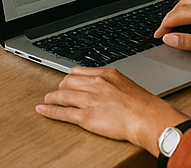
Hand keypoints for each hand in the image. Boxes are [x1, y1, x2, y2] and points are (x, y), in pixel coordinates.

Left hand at [36, 66, 183, 150]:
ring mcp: (88, 100)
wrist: (147, 118)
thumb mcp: (125, 83)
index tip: (66, 79)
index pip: (78, 71)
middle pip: (68, 81)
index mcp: (104, 74)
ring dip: (52, 97)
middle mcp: (94, 84)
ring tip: (47, 99)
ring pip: (62, 95)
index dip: (70, 77)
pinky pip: (63, 113)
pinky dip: (50, 111)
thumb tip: (105, 86)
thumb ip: (111, 83)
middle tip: (58, 91)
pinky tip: (43, 109)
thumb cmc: (142, 104)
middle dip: (61, 87)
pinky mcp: (86, 117)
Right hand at [153, 0, 190, 62]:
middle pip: (181, 5)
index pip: (177, 15)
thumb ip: (188, 42)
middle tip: (163, 31)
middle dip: (169, 18)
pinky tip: (190, 19)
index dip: (164, 25)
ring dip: (179, 14)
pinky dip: (189, 12)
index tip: (158, 34)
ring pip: (189, 3)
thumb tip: (170, 38)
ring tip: (173, 27)